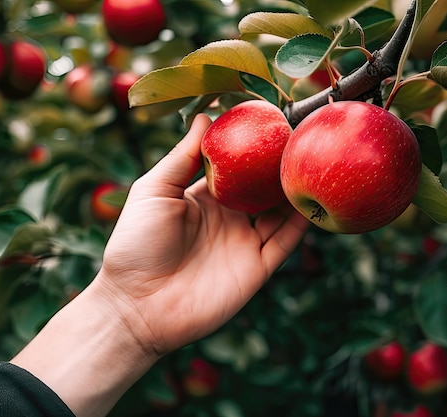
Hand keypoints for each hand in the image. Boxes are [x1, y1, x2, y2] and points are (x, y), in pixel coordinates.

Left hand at [95, 113, 309, 354]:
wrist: (137, 307)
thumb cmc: (136, 245)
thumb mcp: (154, 191)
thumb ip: (182, 157)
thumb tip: (204, 115)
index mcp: (203, 198)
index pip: (236, 167)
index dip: (252, 148)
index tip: (271, 121)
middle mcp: (228, 218)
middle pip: (262, 188)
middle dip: (280, 166)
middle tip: (300, 139)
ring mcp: (243, 243)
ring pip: (279, 213)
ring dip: (294, 192)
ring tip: (311, 164)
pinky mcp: (256, 269)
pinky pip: (284, 242)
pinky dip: (299, 224)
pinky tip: (310, 201)